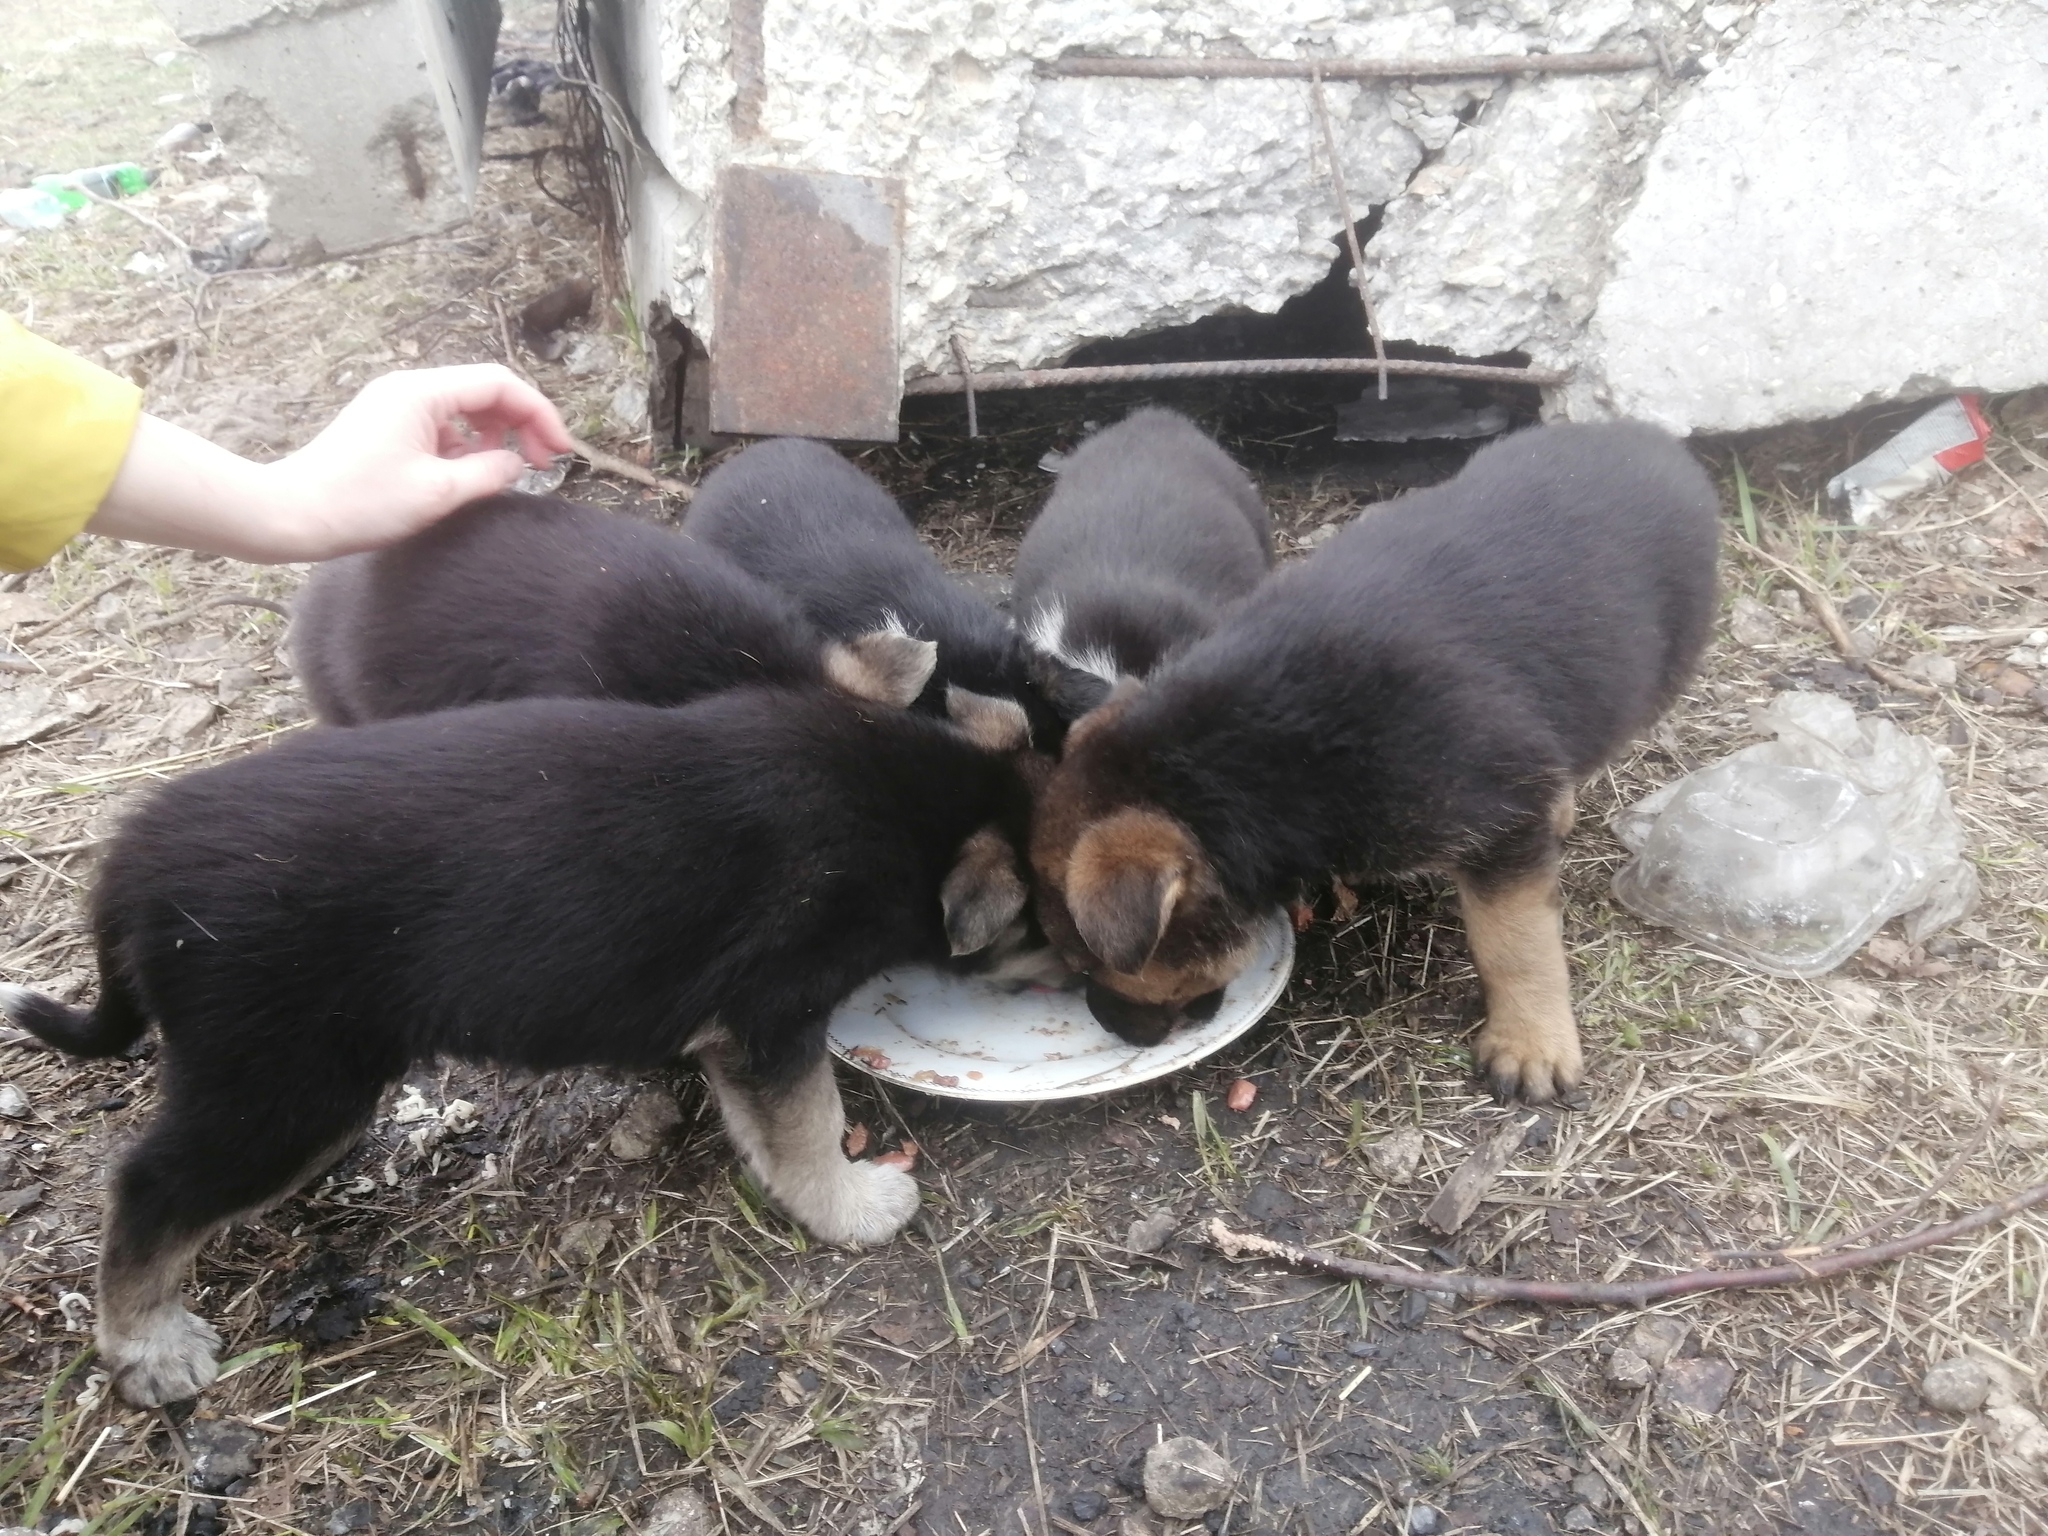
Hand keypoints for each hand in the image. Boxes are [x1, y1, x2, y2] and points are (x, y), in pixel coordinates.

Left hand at [87, 365, 577, 562]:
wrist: (290, 514)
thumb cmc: (358, 503)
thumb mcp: (438, 493)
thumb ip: (490, 473)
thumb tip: (518, 463)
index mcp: (422, 393)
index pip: (499, 384)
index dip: (540, 414)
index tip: (561, 450)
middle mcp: (408, 389)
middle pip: (484, 391)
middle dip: (522, 423)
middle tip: (545, 463)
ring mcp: (394, 407)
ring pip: (464, 408)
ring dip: (495, 435)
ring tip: (508, 471)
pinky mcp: (385, 428)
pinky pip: (441, 426)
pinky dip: (467, 445)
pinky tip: (470, 476)